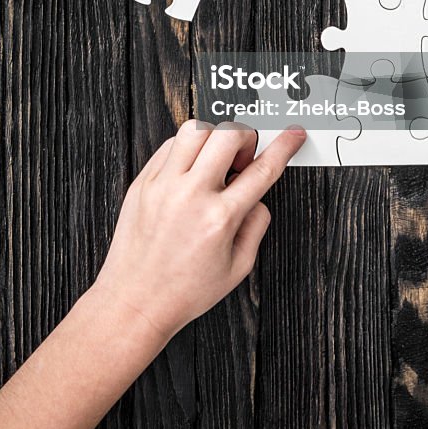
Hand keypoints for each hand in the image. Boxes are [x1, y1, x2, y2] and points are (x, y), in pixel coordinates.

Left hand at [92, 120, 306, 343]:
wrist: (134, 300)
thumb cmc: (184, 290)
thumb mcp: (237, 268)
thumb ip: (256, 226)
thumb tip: (258, 197)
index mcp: (220, 218)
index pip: (262, 169)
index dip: (284, 146)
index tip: (293, 134)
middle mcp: (191, 194)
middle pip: (228, 135)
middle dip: (246, 137)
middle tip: (243, 159)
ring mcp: (163, 184)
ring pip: (195, 128)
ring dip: (214, 136)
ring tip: (215, 161)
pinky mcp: (143, 181)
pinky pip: (170, 144)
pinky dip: (187, 148)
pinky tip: (191, 169)